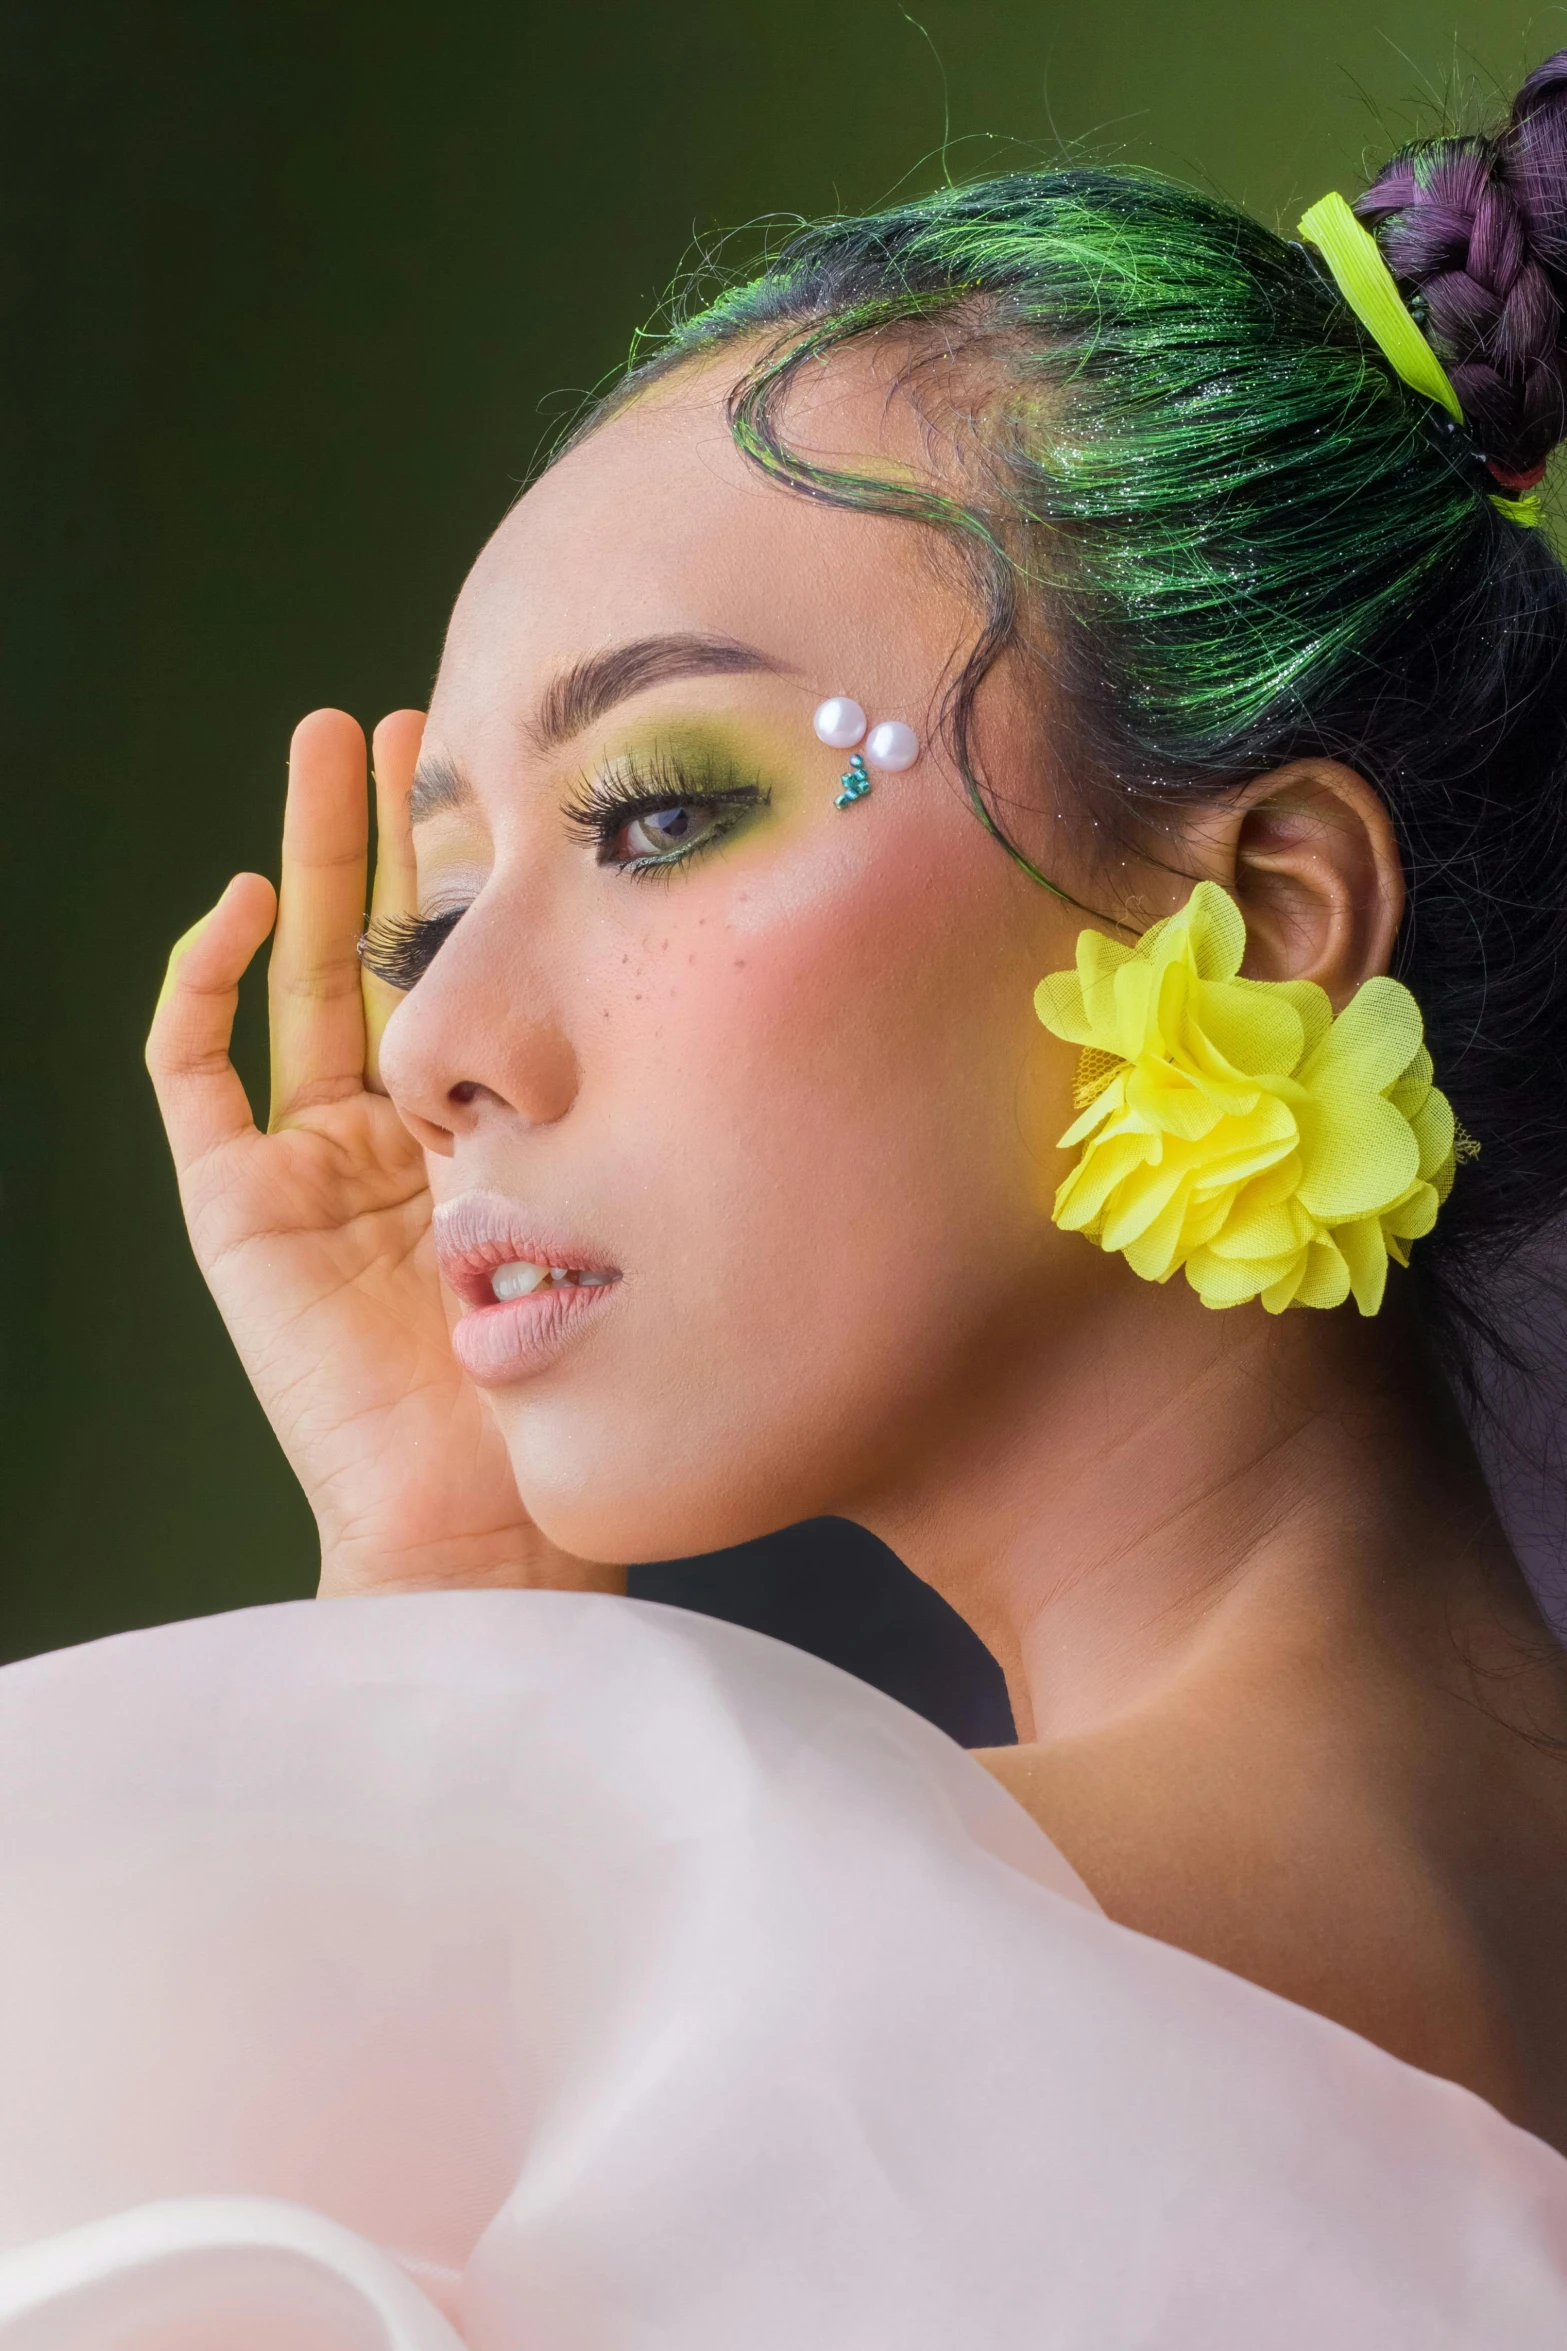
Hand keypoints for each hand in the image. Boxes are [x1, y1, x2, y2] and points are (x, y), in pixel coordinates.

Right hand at [146, 708, 620, 1597]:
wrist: (488, 1508)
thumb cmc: (580, 1373)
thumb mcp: (614, 1198)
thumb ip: (632, 1107)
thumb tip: (728, 963)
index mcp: (480, 1131)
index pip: (466, 974)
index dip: (476, 878)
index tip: (520, 782)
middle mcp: (388, 1133)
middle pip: (377, 947)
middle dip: (387, 836)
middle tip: (411, 721)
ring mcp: (305, 1165)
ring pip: (293, 976)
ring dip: (306, 863)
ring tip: (329, 749)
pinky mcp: (234, 1205)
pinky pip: (191, 1072)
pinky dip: (202, 982)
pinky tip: (248, 901)